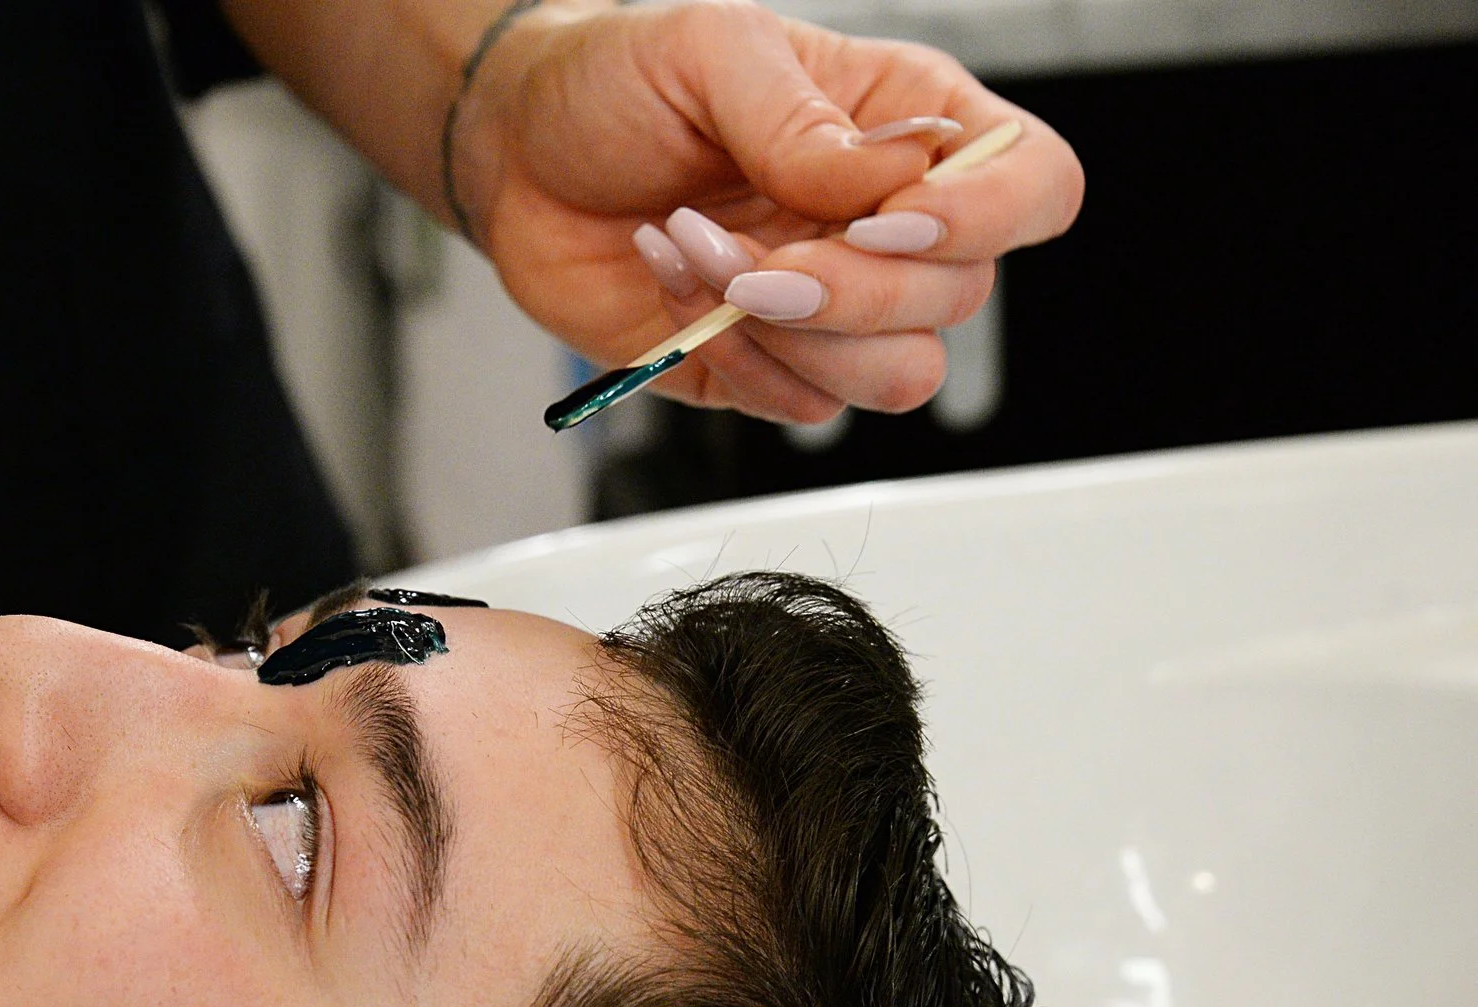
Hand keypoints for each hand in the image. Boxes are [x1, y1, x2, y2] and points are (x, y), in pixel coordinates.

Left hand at [450, 0, 1082, 423]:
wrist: (522, 154)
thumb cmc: (622, 84)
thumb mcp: (713, 51)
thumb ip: (803, 120)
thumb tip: (891, 178)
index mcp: (912, 127)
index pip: (1034, 185)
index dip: (987, 218)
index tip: (890, 224)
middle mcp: (891, 226)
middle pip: (960, 300)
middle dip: (851, 290)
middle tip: (753, 253)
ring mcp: (834, 308)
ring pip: (896, 376)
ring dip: (793, 334)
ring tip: (700, 256)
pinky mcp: (767, 367)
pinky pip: (800, 406)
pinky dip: (734, 357)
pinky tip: (676, 282)